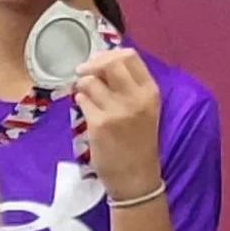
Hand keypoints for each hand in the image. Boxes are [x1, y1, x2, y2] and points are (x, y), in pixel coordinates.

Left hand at [73, 48, 163, 204]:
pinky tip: (85, 109)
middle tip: (83, 72)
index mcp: (150, 91)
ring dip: (82, 84)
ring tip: (86, 95)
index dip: (108, 54)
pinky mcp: (99, 124)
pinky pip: (82, 100)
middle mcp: (136, 98)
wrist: (135, 176)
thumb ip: (129, 85)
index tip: (97, 61)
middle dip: (91, 64)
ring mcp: (117, 110)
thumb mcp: (144, 109)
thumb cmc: (138, 141)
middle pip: (109, 62)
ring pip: (90, 81)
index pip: (129, 56)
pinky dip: (79, 100)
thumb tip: (101, 61)